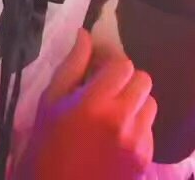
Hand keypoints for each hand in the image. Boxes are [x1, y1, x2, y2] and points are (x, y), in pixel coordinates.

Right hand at [18, 30, 156, 179]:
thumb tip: (85, 35)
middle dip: (124, 80)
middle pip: (142, 80)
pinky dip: (136, 127)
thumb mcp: (49, 104)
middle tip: (105, 89)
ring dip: (134, 102)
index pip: (122, 64)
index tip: (98, 66)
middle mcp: (121, 120)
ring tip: (112, 114)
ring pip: (150, 103)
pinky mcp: (144, 159)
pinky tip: (115, 137)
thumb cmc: (44, 149)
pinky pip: (149, 129)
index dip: (110, 61)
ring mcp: (137, 141)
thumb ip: (71, 67)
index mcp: (94, 103)